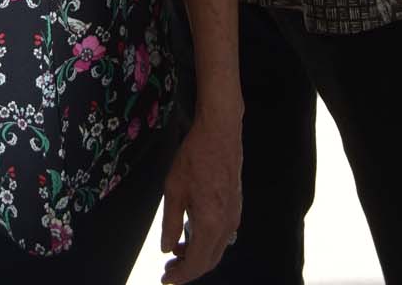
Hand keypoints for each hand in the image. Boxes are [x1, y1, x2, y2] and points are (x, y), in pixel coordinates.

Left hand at [159, 107, 242, 282]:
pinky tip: (190, 232)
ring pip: (216, 249)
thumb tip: (166, 249)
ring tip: (176, 252)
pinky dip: (206, 241)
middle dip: (188, 269)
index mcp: (211, 224)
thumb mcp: (174, 189)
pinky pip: (221, 234)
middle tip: (168, 269)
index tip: (166, 279)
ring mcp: (234, 216)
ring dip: (197, 255)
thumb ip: (170, 223)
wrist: (220, 132)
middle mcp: (227, 225)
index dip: (180, 275)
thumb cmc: (195, 157)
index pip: (196, 263)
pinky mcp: (236, 207)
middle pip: (209, 261)